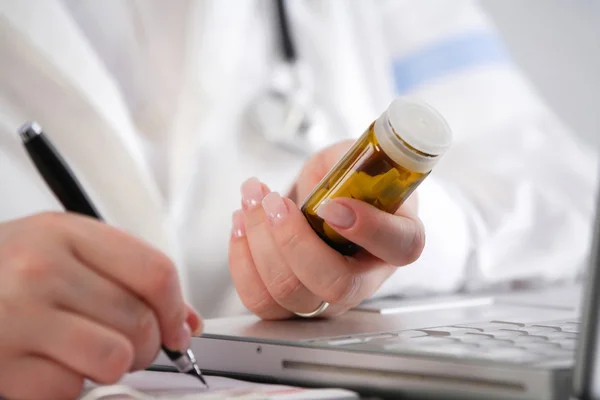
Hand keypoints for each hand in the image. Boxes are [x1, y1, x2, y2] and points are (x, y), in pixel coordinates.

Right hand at [0, 212, 200, 399]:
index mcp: (65, 233)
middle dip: (145, 343)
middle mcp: (40, 270)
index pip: (155, 272)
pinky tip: (47, 365)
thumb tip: (186, 321)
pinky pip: (68, 390)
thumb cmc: (4, 270)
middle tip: (125, 343)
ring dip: (110, 367)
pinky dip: (66, 386)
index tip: (176, 328)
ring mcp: (15, 317)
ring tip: (88, 354)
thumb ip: (129, 276)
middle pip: (139, 320)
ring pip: (114, 359)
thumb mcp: (64, 250)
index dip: (175, 309)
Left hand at [229, 140, 424, 319]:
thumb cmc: (344, 181)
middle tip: (273, 201)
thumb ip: (348, 164)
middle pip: (335, 284)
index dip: (368, 229)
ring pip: (290, 294)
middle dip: (292, 240)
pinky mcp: (290, 304)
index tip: (332, 204)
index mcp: (398, 237)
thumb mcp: (352, 159)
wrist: (324, 200)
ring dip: (258, 244)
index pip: (401, 247)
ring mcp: (327, 297)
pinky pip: (260, 299)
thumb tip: (331, 179)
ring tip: (251, 201)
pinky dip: (241, 259)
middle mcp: (366, 278)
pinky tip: (241, 222)